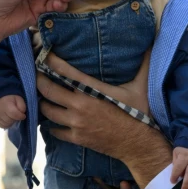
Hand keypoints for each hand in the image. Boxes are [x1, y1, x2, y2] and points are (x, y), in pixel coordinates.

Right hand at [0, 95, 26, 128]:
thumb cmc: (11, 99)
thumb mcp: (19, 99)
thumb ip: (22, 106)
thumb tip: (22, 114)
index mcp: (6, 105)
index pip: (14, 114)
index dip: (20, 116)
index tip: (23, 115)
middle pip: (11, 120)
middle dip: (16, 118)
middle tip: (16, 114)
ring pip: (7, 124)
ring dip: (12, 122)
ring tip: (12, 116)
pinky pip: (4, 126)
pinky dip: (7, 124)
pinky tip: (8, 119)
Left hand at [36, 52, 171, 188]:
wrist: (139, 145)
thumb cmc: (140, 114)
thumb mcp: (141, 87)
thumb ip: (143, 64)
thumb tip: (151, 43)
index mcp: (93, 90)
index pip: (64, 71)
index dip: (50, 61)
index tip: (43, 55)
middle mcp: (80, 105)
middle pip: (48, 89)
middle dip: (39, 80)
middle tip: (36, 74)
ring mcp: (76, 123)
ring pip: (47, 110)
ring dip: (42, 102)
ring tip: (40, 96)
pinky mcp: (76, 138)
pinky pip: (55, 130)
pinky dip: (51, 125)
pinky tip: (50, 119)